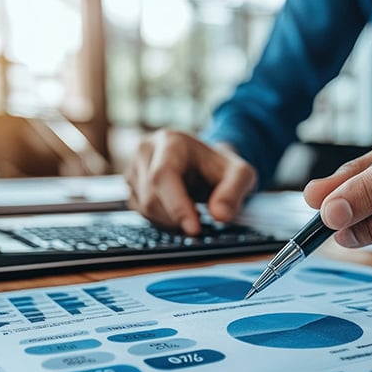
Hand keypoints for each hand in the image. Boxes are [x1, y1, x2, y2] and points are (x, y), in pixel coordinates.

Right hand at [125, 129, 256, 233]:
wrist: (206, 164)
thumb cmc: (220, 168)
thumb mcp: (240, 175)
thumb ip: (234, 192)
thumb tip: (220, 215)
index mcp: (170, 141)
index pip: (163, 176)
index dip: (176, 206)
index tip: (194, 229)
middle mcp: (145, 151)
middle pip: (151, 197)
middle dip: (177, 217)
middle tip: (200, 222)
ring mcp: (133, 168)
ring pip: (144, 208)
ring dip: (169, 221)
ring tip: (191, 210)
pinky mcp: (131, 186)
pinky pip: (140, 213)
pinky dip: (160, 220)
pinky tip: (177, 211)